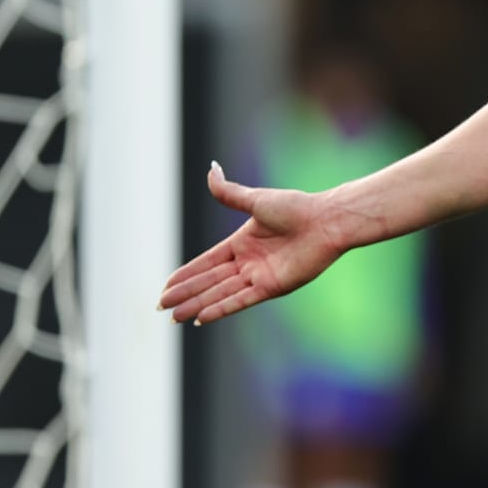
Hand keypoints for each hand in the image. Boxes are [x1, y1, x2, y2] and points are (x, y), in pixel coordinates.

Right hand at [157, 162, 344, 324]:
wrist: (327, 221)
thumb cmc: (296, 207)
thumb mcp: (256, 200)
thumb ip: (229, 193)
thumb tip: (210, 168)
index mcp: (243, 242)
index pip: (207, 262)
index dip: (186, 274)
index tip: (166, 285)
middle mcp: (249, 262)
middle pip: (209, 281)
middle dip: (185, 293)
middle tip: (160, 306)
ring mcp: (260, 276)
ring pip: (220, 293)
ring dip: (197, 304)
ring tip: (174, 316)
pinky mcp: (273, 287)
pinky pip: (241, 300)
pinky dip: (221, 308)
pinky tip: (201, 318)